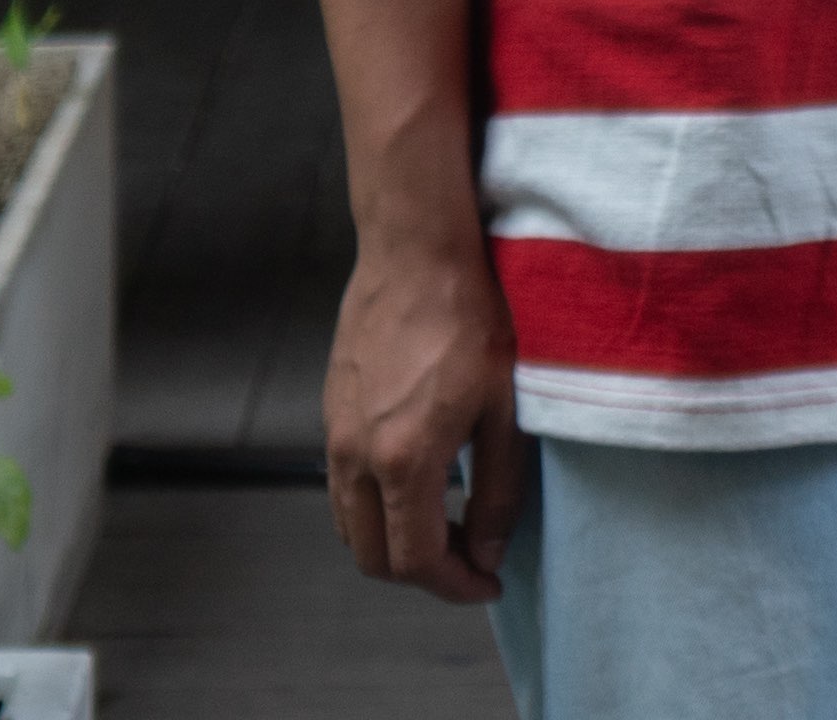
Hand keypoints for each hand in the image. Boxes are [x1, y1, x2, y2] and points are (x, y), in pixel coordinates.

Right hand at [321, 226, 527, 602]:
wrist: (416, 250)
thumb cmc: (470, 316)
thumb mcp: (506, 409)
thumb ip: (498, 491)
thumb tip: (489, 552)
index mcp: (403, 460)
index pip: (417, 561)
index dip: (456, 586)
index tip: (488, 581)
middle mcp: (356, 456)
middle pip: (372, 557)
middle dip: (422, 574)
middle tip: (470, 559)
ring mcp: (335, 434)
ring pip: (350, 525)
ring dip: (393, 542)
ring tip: (446, 523)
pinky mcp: (331, 411)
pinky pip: (342, 485)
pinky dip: (375, 505)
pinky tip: (418, 480)